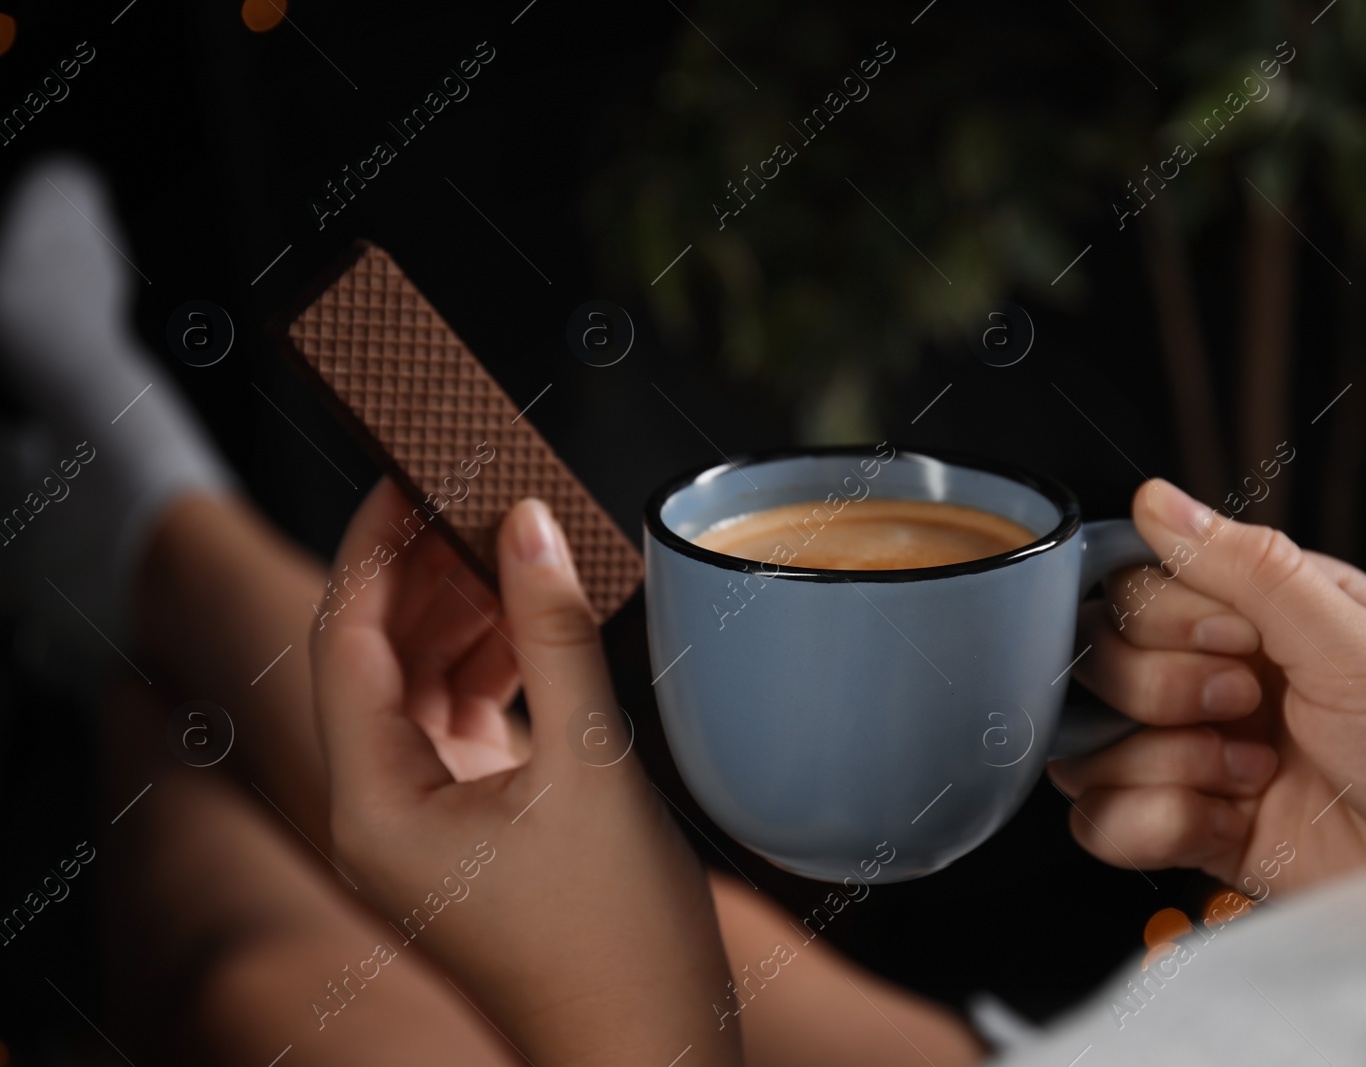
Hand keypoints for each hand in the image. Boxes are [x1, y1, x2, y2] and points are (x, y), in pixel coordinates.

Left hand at [311, 480, 738, 1065]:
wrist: (652, 1055)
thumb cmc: (616, 944)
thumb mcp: (590, 768)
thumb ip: (555, 636)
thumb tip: (528, 525)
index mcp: (373, 806)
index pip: (345, 641)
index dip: (371, 546)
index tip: (406, 467)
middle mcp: (380, 813)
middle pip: (379, 655)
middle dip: (423, 569)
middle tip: (475, 489)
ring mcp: (426, 821)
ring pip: (423, 683)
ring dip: (464, 611)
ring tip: (515, 539)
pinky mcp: (474, 826)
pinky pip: (465, 718)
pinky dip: (497, 662)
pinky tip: (537, 616)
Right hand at [1050, 478, 1365, 898]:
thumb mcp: (1361, 643)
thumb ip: (1250, 569)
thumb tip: (1157, 499)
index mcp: (1263, 616)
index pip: (1137, 589)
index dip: (1164, 620)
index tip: (1234, 643)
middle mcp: (1223, 680)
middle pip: (1102, 664)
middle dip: (1160, 692)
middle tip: (1244, 708)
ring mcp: (1207, 759)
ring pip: (1091, 745)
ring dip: (1158, 762)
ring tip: (1245, 775)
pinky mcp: (1201, 832)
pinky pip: (1105, 822)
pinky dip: (1146, 823)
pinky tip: (1219, 819)